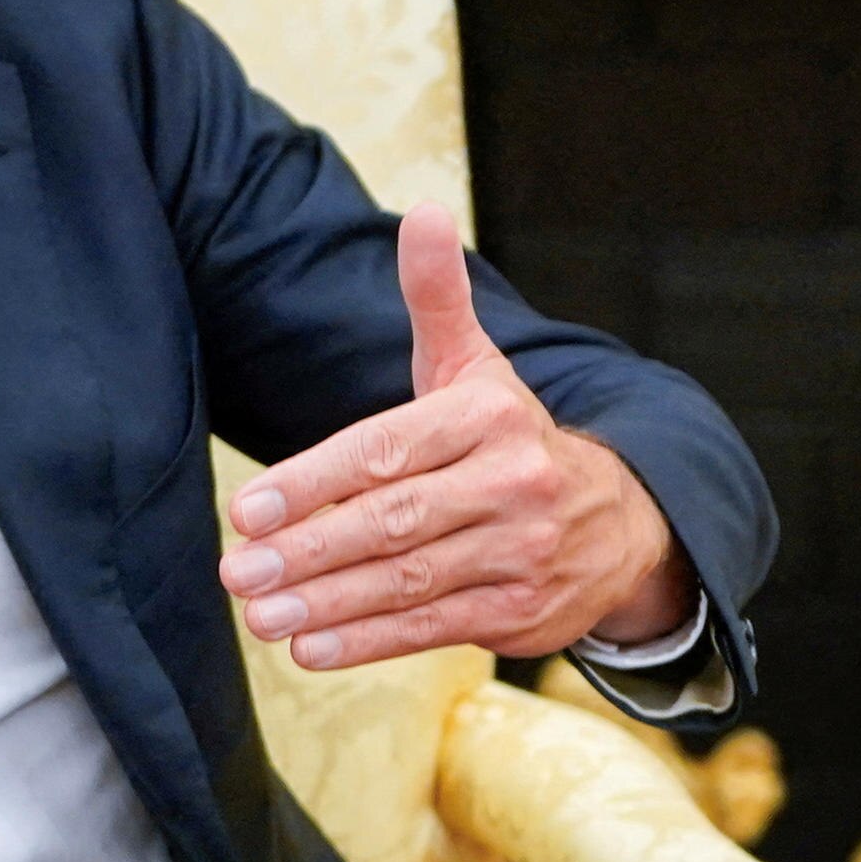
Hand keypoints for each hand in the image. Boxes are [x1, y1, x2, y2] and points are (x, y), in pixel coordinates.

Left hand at [218, 206, 692, 670]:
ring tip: (261, 614)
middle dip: (309, 549)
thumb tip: (423, 214)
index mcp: (489, 416)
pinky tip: (311, 647)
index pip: (388, 449)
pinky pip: (434, 626)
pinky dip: (369, 640)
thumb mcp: (477, 367)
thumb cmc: (512, 440)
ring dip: (328, 603)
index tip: (250, 509)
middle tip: (239, 571)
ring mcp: (523, 551)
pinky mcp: (523, 612)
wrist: (621, 523)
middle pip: (394, 521)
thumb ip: (437, 298)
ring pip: (409, 580)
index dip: (315, 480)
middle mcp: (515, 482)